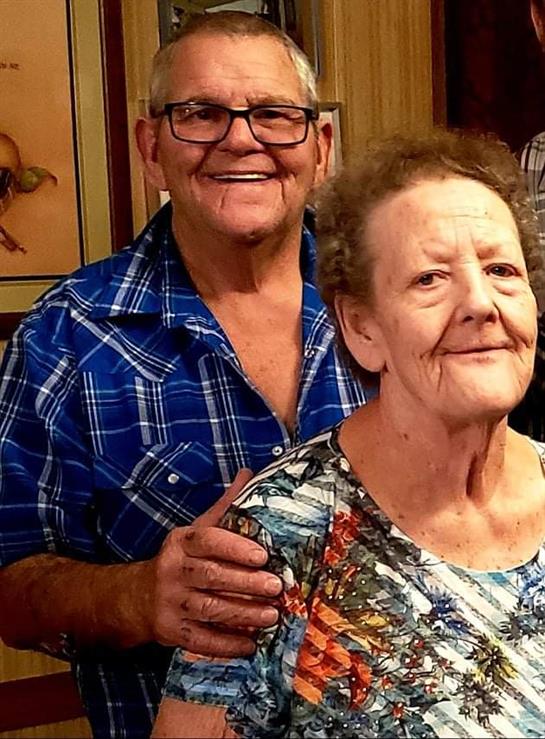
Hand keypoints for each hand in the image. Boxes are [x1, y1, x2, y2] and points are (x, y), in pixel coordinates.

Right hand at [143, 469, 282, 656]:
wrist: (137, 597)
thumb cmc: (180, 559)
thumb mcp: (196, 530)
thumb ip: (224, 507)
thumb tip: (249, 473)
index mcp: (181, 542)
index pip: (207, 540)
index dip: (235, 547)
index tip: (262, 555)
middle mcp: (172, 570)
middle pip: (210, 576)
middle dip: (245, 583)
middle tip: (276, 587)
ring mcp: (170, 602)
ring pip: (208, 609)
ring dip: (243, 614)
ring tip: (271, 615)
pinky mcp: (170, 631)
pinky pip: (200, 640)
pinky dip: (226, 645)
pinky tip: (250, 644)